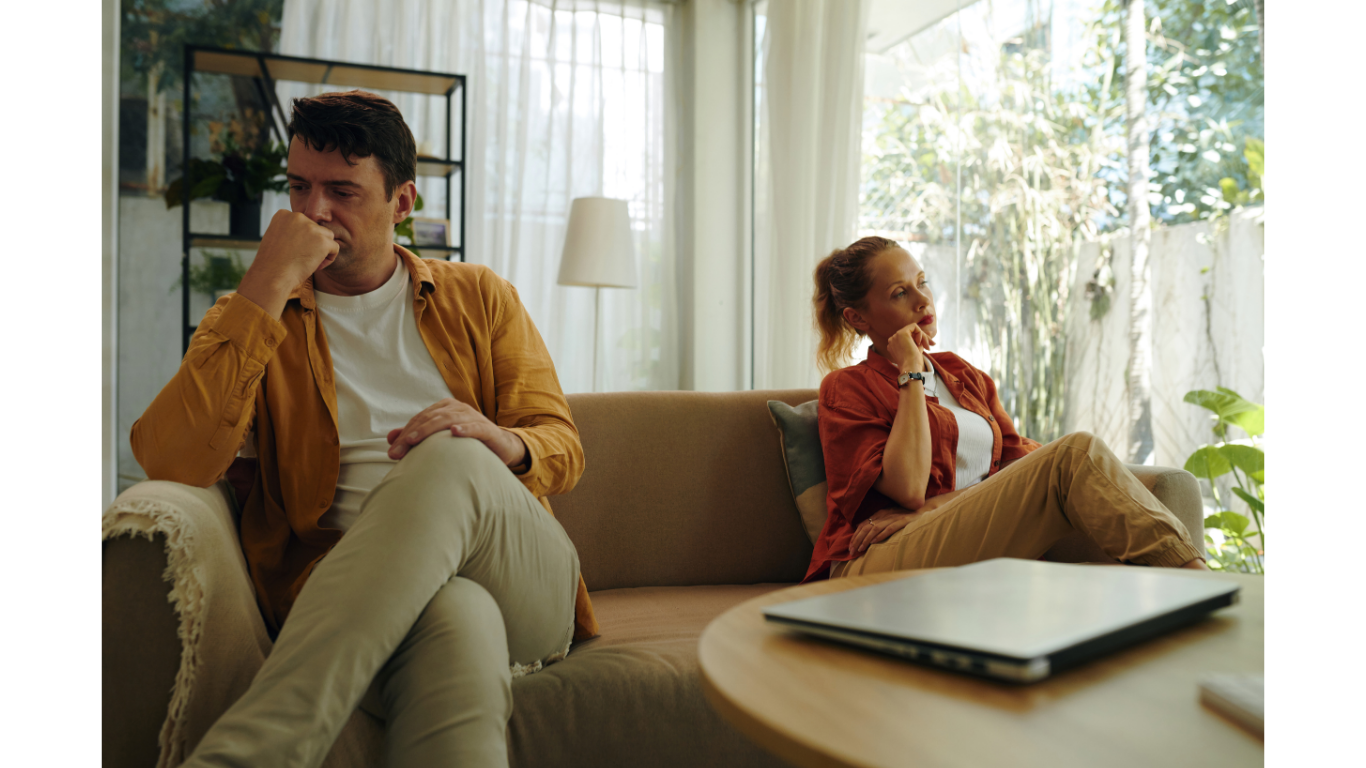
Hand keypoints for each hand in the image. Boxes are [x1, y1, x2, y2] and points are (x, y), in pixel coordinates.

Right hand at [236, 211, 339, 317]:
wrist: (272, 275)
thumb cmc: (272, 263)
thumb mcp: (276, 238)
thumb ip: (289, 231)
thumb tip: (306, 234)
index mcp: (284, 214)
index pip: (303, 223)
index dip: (301, 239)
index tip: (293, 251)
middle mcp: (298, 217)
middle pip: (316, 228)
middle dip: (313, 243)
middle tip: (301, 258)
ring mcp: (311, 227)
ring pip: (327, 236)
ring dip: (322, 249)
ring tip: (310, 262)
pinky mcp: (322, 240)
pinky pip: (335, 247)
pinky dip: (329, 258)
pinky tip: (317, 266)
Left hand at [386, 398, 527, 466]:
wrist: (500, 447)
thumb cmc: (466, 443)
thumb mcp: (440, 439)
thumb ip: (416, 436)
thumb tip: (390, 438)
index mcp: (445, 408)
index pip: (420, 419)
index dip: (404, 434)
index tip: (392, 450)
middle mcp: (458, 408)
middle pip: (429, 419)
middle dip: (411, 435)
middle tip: (397, 452)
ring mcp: (473, 417)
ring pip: (447, 420)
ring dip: (429, 430)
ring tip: (414, 440)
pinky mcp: (487, 429)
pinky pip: (475, 427)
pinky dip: (465, 428)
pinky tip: (455, 432)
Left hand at [849, 506, 921, 554]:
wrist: (923, 509)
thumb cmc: (905, 515)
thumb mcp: (888, 517)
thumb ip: (877, 522)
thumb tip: (862, 528)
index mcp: (880, 514)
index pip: (863, 525)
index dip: (855, 536)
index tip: (850, 547)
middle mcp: (884, 515)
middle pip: (866, 527)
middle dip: (857, 540)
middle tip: (851, 551)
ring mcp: (893, 518)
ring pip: (875, 528)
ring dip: (866, 539)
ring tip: (860, 549)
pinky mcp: (902, 521)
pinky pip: (889, 529)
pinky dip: (881, 535)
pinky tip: (874, 542)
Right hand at [886, 322, 934, 373]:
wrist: (910, 368)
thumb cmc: (913, 362)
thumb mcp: (917, 349)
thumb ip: (921, 341)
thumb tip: (930, 332)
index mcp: (894, 345)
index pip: (908, 337)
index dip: (919, 339)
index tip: (927, 347)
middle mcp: (892, 339)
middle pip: (910, 332)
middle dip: (923, 338)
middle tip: (930, 346)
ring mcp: (896, 336)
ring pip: (913, 329)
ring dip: (922, 337)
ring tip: (927, 346)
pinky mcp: (902, 333)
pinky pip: (914, 327)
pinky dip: (920, 333)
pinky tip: (920, 342)